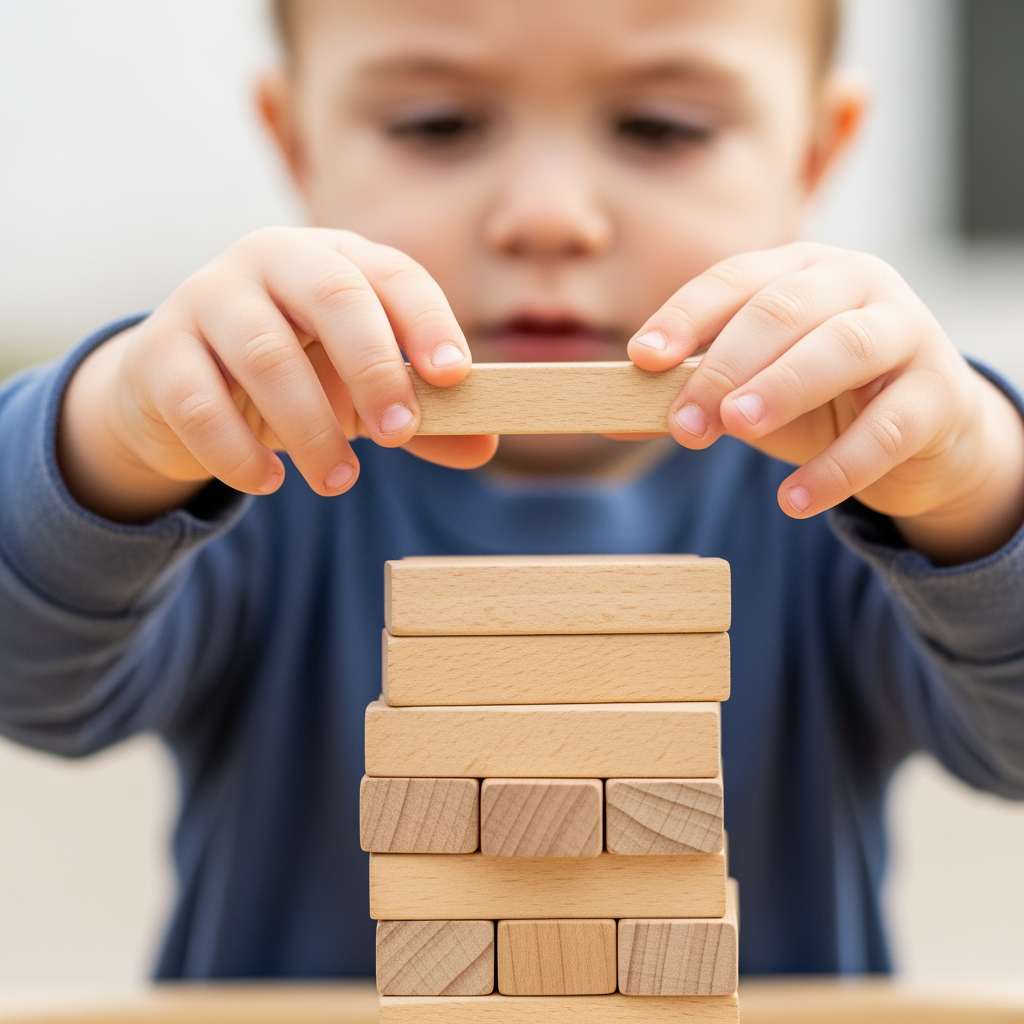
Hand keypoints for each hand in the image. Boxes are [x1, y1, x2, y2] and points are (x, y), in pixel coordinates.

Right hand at [59, 228, 496, 521]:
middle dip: (375, 368)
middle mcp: (271, 260)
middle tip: (399, 436)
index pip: (393, 274)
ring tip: (338, 481)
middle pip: (332, 294)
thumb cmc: (298, 376)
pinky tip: (269, 481)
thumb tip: (486, 447)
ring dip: (312, 429)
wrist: (183, 384)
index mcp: (336, 259)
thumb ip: (422, 419)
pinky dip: (239, 453)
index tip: (453, 376)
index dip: (427, 321)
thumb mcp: (363, 393)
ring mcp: (207, 296)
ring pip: (266, 355)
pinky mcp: (158, 350)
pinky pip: (199, 403)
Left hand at [627, 242, 1023, 563]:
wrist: (924, 430)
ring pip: (844, 348)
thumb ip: (691, 396)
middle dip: (725, 365)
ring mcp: (907, 332)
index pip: (734, 279)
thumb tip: (613, 419)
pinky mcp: (941, 395)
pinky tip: (793, 501)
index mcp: (801, 269)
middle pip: (784, 310)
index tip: (641, 359)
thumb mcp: (752, 389)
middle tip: (685, 421)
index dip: (685, 317)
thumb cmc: (821, 396)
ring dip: (783, 387)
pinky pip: (889, 429)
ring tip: (737, 428)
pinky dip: (838, 467)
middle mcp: (857, 284)